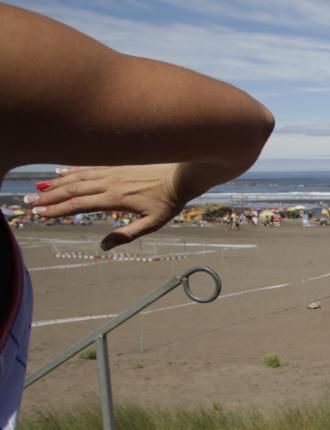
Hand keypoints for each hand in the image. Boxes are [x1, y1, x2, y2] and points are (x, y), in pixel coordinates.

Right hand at [26, 164, 189, 250]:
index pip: (79, 205)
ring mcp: (112, 171)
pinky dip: (73, 169)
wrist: (181, 174)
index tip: (40, 214)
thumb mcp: (152, 224)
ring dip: (57, 183)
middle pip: (72, 190)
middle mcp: (109, 182)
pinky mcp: (117, 164)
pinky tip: (61, 172)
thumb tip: (104, 246)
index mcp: (115, 199)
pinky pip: (90, 166)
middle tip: (29, 203)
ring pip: (78, 177)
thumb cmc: (169, 202)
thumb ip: (127, 235)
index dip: (58, 210)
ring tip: (38, 189)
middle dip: (49, 197)